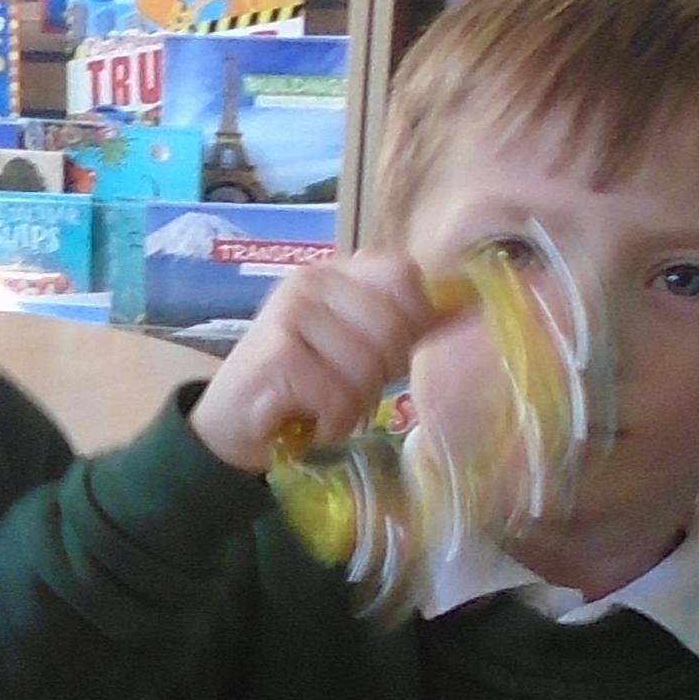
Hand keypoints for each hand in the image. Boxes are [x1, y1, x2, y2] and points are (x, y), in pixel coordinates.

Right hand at [190, 252, 444, 477]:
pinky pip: (339, 396)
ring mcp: (290, 315)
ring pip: (368, 366)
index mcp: (334, 271)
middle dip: (380, 372)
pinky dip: (331, 422)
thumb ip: (407, 322)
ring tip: (323, 404)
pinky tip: (309, 420)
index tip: (387, 353)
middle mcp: (310, 282)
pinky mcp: (278, 356)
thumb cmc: (299, 387)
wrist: (229, 427)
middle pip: (393, 325)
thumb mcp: (356, 345)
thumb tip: (469, 303)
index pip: (403, 274)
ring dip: (354, 403)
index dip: (411, 319)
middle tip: (344, 386)